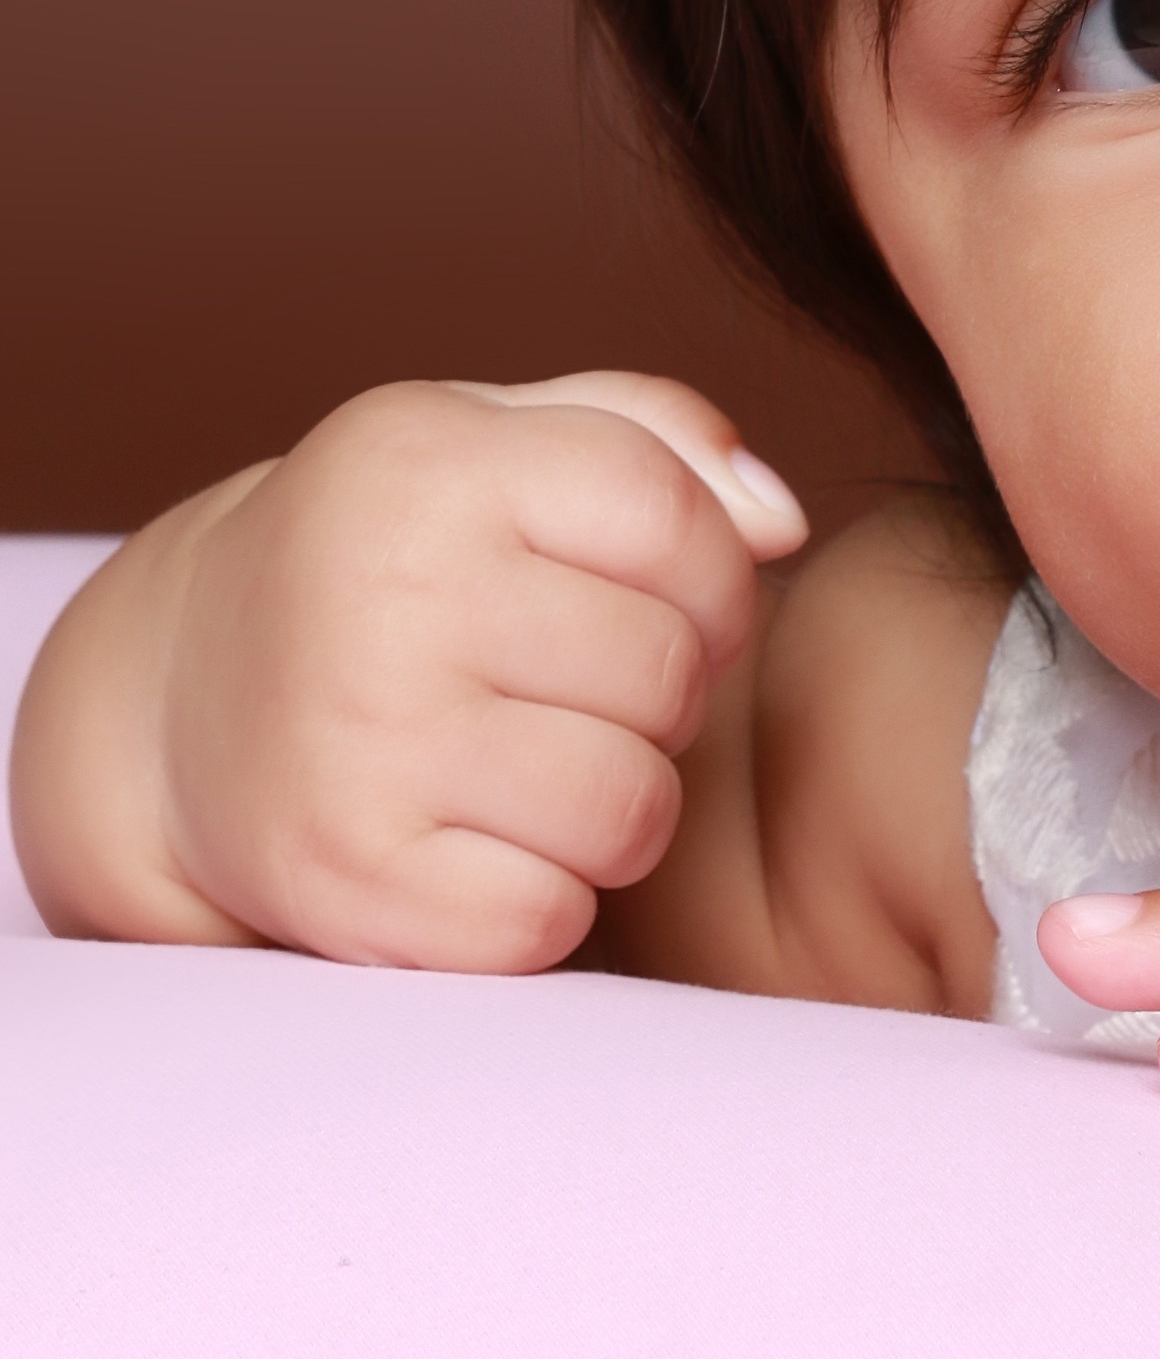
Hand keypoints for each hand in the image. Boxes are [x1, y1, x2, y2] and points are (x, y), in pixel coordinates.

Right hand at [12, 374, 807, 970]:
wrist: (178, 696)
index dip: (716, 578)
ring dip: (618, 807)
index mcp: (429, 462)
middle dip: (664, 696)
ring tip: (541, 768)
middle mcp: (384, 593)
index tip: (668, 601)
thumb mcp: (496, 444)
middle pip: (668, 672)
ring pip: (630, 808)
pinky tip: (479, 843)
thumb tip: (782, 526)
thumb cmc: (393, 556)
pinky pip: (550, 919)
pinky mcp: (345, 880)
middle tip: (582, 694)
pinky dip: (542, 899)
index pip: (676, 519)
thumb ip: (657, 439)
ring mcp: (358, 743)